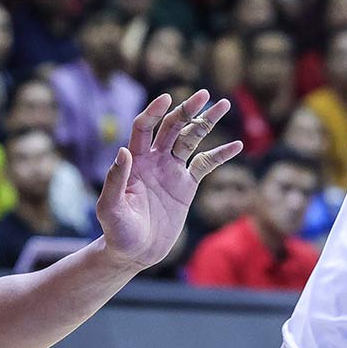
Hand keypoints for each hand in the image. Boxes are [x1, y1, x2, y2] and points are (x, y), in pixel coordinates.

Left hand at [94, 90, 242, 269]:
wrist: (135, 252)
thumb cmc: (116, 231)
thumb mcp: (110, 208)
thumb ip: (115, 180)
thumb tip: (123, 151)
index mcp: (135, 161)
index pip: (144, 127)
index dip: (154, 112)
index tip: (166, 98)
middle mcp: (154, 160)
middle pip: (172, 127)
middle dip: (187, 110)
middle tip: (204, 94)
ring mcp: (172, 171)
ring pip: (191, 139)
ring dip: (206, 122)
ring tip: (224, 105)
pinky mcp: (187, 185)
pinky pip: (205, 164)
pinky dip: (220, 154)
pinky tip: (236, 145)